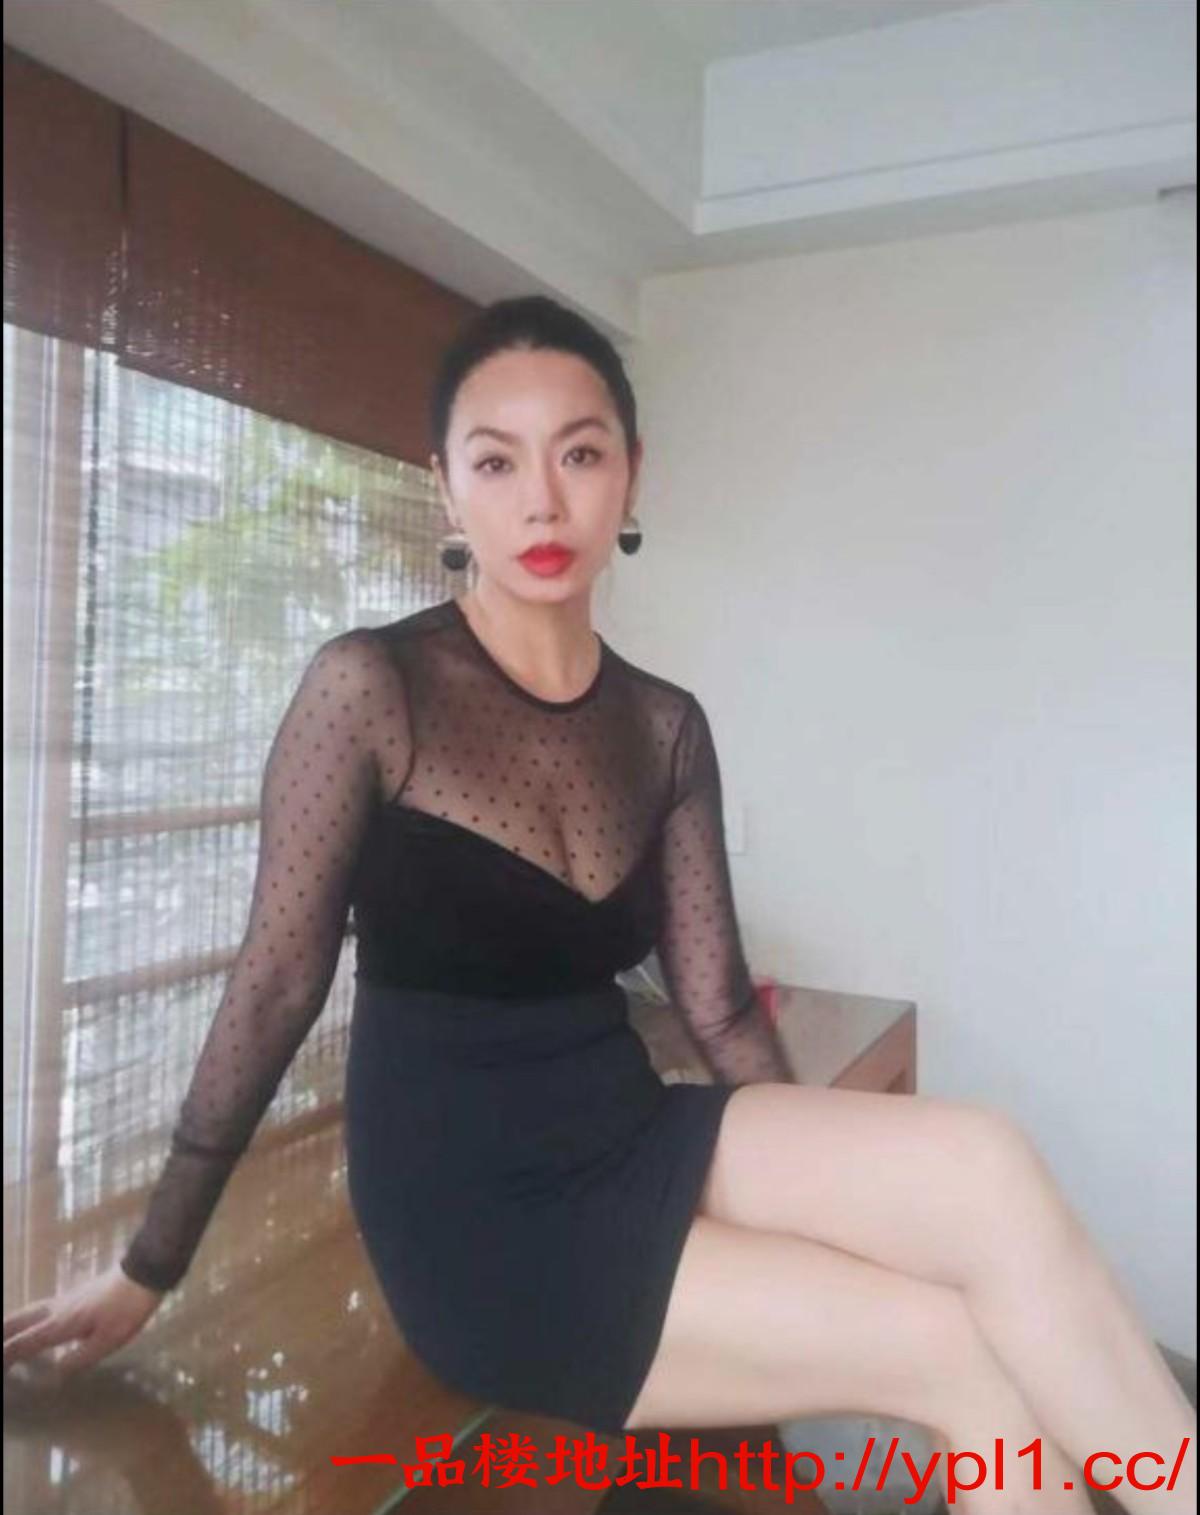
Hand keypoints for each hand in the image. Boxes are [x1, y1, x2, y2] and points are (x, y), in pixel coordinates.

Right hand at [3, 1262, 166, 1380]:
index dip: (4, 1356)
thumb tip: (50, 1376)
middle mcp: (55, 1310)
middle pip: (17, 1323)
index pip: (23, 1343)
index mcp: (60, 1324)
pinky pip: (37, 1309)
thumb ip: (78, 1359)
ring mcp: (63, 1300)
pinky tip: (28, 1322)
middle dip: (0, 1336)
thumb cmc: (127, 1310)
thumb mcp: (106, 1342)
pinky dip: (23, 1318)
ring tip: (0, 1335)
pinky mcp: (72, 1296)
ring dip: (8, 1325)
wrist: (142, 1274)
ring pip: (26, 1313)